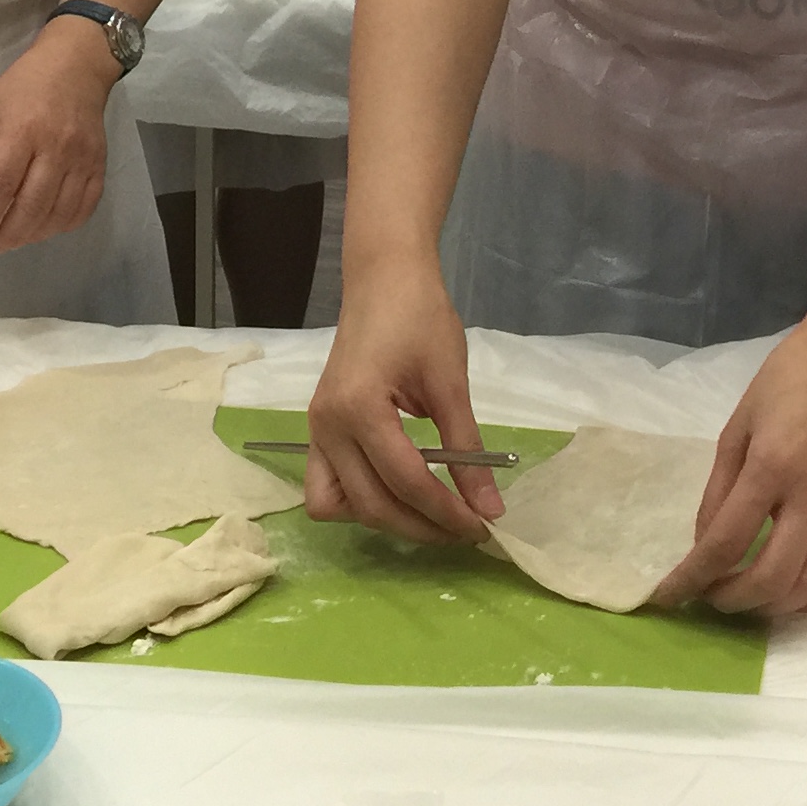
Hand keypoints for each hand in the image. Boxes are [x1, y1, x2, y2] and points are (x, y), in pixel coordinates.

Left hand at [0, 24, 111, 257]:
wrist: (76, 66)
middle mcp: (56, 148)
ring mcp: (82, 159)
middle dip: (7, 236)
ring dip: (32, 236)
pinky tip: (45, 228)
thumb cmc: (24, 87)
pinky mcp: (100, 164)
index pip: (1, 185)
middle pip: (31, 206)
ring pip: (58, 213)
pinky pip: (84, 207)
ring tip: (12, 241)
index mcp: (22, 131)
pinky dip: (63, 225)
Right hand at [306, 260, 500, 542]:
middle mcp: (327, 427)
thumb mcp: (449, 383)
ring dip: (384, 519)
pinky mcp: (320, 429)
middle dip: (421, 526)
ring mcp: (316, 430)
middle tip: (466, 528)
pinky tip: (396, 492)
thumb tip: (490, 508)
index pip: (406, 482)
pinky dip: (359, 500)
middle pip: (370, 505)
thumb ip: (467, 449)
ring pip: (338, 506)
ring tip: (430, 514)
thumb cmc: (420, 317)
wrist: (384, 277)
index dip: (448, 512)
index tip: (484, 527)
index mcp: (358, 409)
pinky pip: (328, 486)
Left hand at [648, 281, 806, 616]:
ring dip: (770, 606)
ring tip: (741, 593)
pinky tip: (785, 588)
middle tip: (705, 592)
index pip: (726, 543)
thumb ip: (720, 486)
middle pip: (770, 580)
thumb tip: (705, 541)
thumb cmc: (794, 372)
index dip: (690, 578)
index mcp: (774, 467)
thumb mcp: (742, 420)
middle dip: (729, 599)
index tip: (665, 596)